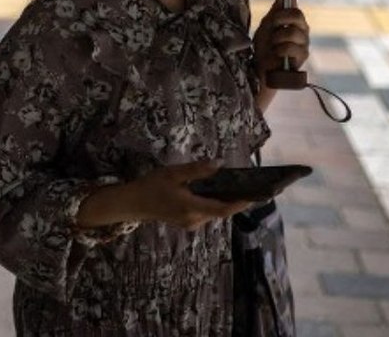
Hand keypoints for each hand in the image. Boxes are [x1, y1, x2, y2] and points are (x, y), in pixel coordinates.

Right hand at [128, 161, 253, 229]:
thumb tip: (219, 164)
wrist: (133, 203)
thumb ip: (197, 170)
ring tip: (235, 185)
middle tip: (247, 185)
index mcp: (191, 208)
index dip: (240, 204)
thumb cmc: (152, 186)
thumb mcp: (173, 173)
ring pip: (213, 212)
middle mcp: (194, 220)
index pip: (222, 209)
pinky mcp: (187, 222)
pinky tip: (214, 191)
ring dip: (223, 201)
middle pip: (220, 211)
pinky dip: (213, 203)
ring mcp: (190, 224)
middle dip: (234, 199)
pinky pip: (206, 213)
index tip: (255, 195)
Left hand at [252, 0, 309, 75]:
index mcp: (290, 18)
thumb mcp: (268, 25)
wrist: (261, 69)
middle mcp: (301, 27)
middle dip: (281, 19)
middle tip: (273, 26)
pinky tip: (277, 56)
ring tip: (274, 46)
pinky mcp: (303, 56)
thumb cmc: (264, 48)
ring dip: (277, 39)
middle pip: (297, 13)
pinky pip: (291, 47)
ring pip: (293, 31)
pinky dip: (279, 51)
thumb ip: (277, 9)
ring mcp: (304, 41)